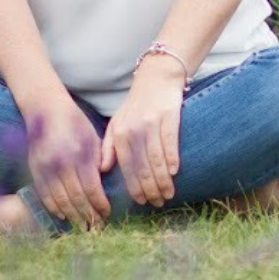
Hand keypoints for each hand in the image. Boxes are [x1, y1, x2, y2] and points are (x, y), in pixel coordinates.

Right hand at [21, 95, 109, 229]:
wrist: (46, 110)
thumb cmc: (76, 124)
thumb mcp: (94, 139)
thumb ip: (99, 161)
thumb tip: (104, 185)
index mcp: (80, 155)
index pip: (91, 189)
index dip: (99, 204)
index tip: (107, 213)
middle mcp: (62, 164)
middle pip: (76, 198)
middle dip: (88, 214)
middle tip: (97, 225)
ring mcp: (46, 168)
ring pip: (60, 200)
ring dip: (73, 215)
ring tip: (83, 225)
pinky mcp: (35, 170)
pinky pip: (45, 195)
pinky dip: (54, 208)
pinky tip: (64, 216)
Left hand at [101, 59, 184, 207]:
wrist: (156, 77)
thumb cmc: (135, 104)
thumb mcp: (116, 123)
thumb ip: (108, 147)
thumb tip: (103, 170)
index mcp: (120, 134)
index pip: (127, 167)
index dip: (135, 187)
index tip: (142, 201)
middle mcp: (134, 130)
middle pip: (143, 167)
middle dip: (151, 189)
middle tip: (158, 202)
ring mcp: (152, 123)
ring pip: (157, 159)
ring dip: (164, 180)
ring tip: (169, 193)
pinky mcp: (169, 117)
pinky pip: (170, 142)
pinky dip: (172, 159)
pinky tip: (175, 172)